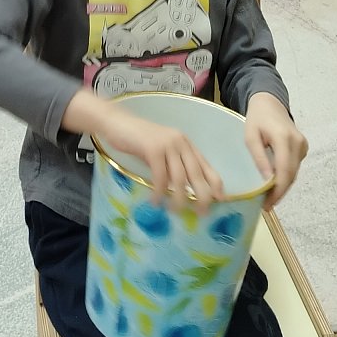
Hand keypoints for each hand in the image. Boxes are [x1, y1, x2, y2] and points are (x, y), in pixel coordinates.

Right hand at [99, 104, 223, 207]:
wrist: (116, 123)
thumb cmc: (137, 140)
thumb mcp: (161, 153)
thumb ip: (173, 166)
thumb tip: (184, 191)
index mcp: (185, 144)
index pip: (206, 164)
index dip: (215, 182)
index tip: (220, 199)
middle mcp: (180, 142)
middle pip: (197, 173)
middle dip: (202, 196)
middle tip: (201, 213)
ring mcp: (167, 144)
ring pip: (180, 178)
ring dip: (179, 198)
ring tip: (174, 211)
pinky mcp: (153, 149)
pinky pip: (160, 177)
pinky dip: (159, 192)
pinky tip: (155, 201)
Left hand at [244, 92, 307, 206]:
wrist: (270, 103)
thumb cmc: (257, 119)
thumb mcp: (250, 137)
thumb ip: (259, 157)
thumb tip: (267, 180)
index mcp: (284, 139)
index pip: (284, 171)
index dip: (278, 191)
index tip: (268, 204)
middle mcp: (298, 143)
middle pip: (291, 174)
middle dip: (280, 192)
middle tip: (266, 204)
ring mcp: (302, 145)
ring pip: (294, 172)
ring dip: (283, 186)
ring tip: (268, 196)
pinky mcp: (303, 147)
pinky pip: (294, 167)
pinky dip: (286, 176)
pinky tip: (274, 183)